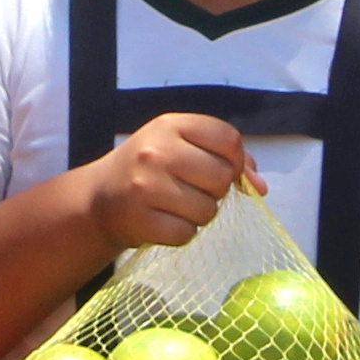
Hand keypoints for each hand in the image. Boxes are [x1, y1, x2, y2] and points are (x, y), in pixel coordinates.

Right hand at [84, 114, 253, 258]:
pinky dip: (182, 233)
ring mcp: (145, 186)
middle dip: (216, 190)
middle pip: (221, 177)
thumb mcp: (182, 147)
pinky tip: (164, 221)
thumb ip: (226, 159)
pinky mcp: (140, 219)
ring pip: (208, 210)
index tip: (224, 171)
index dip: (237, 161)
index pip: (228, 139)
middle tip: (194, 190)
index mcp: (170, 124)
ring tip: (177, 206)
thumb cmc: (151, 170)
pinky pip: (187, 234)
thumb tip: (260, 187)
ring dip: (200, 215)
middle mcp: (156, 151)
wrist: (99, 198)